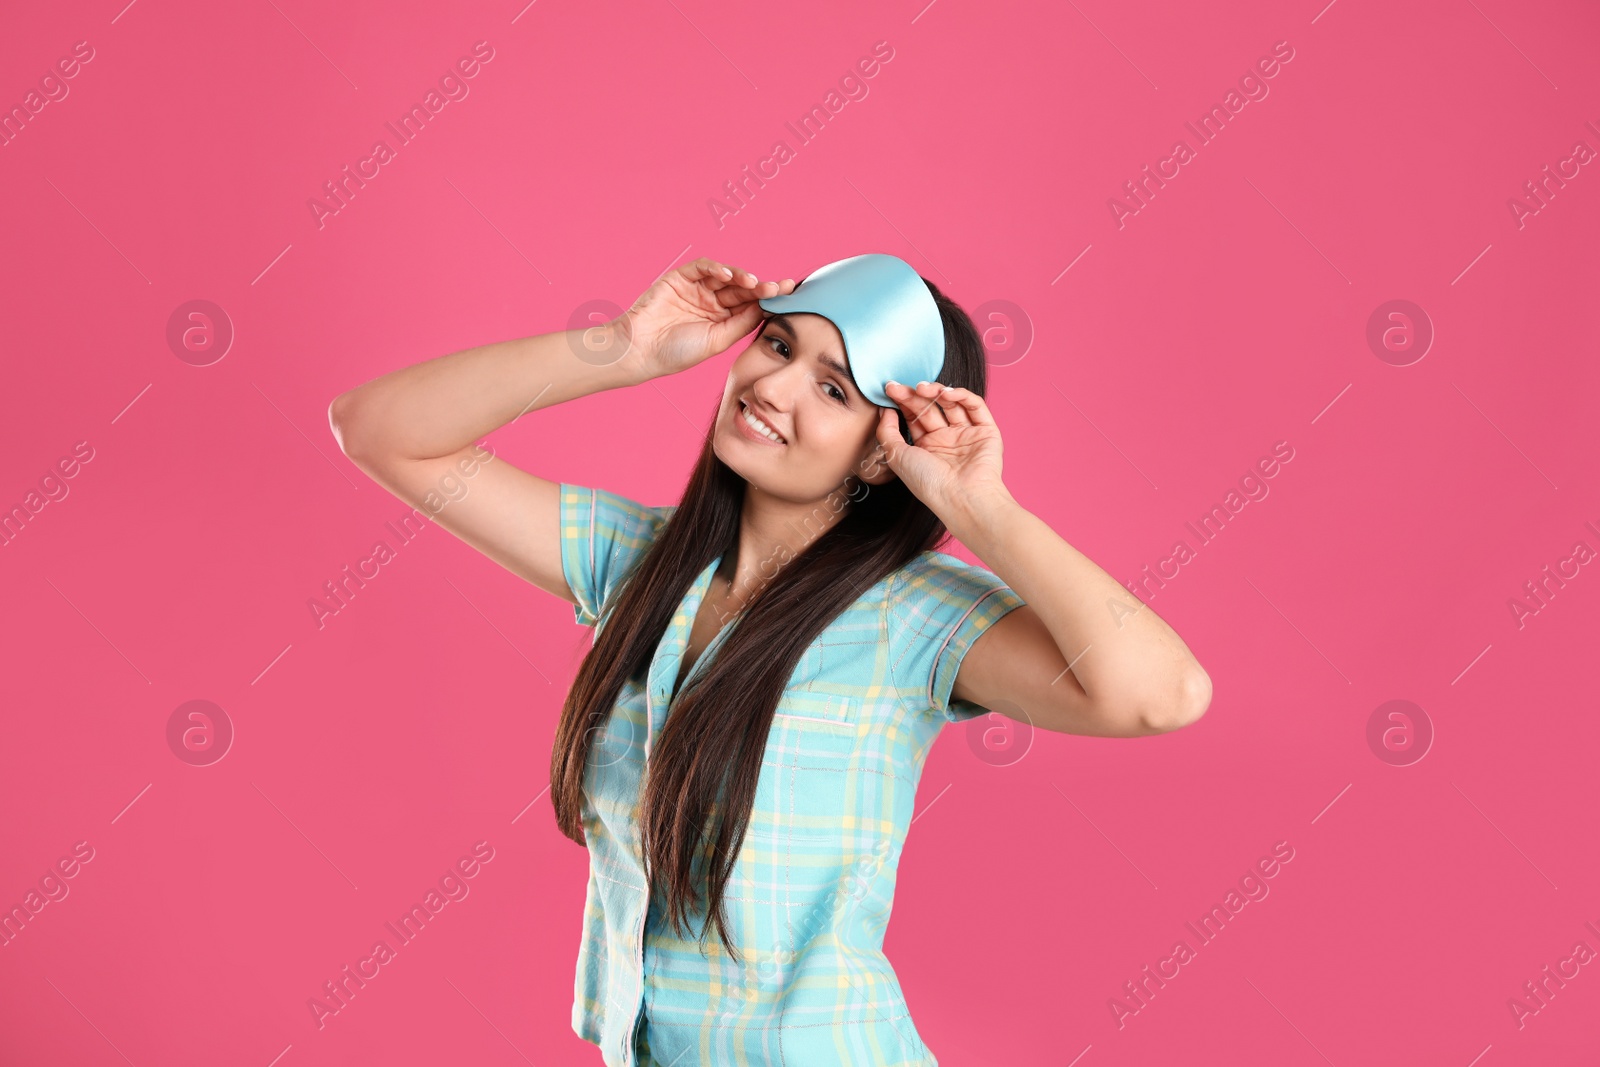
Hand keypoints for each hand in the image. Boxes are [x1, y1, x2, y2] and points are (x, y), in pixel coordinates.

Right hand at [612, 257, 795, 380]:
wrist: (641, 349)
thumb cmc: (677, 352)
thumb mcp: (717, 340)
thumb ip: (741, 323)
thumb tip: (768, 308)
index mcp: (722, 321)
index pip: (750, 306)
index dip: (769, 299)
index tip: (790, 295)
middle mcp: (712, 303)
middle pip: (742, 289)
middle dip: (762, 287)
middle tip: (780, 287)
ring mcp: (697, 289)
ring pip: (726, 276)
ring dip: (742, 276)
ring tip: (754, 283)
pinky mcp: (681, 277)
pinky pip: (703, 267)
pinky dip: (717, 267)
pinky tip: (729, 274)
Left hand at [874, 380, 1009, 520]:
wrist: (961, 497)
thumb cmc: (928, 483)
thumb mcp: (897, 456)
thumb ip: (887, 432)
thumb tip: (884, 410)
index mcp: (925, 448)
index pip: (913, 418)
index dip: (902, 402)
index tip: (890, 389)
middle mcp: (945, 440)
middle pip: (930, 408)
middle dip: (914, 395)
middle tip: (900, 386)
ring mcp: (966, 435)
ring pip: (952, 403)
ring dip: (936, 391)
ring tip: (922, 388)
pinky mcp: (986, 431)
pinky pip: (975, 406)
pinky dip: (962, 395)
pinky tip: (946, 393)